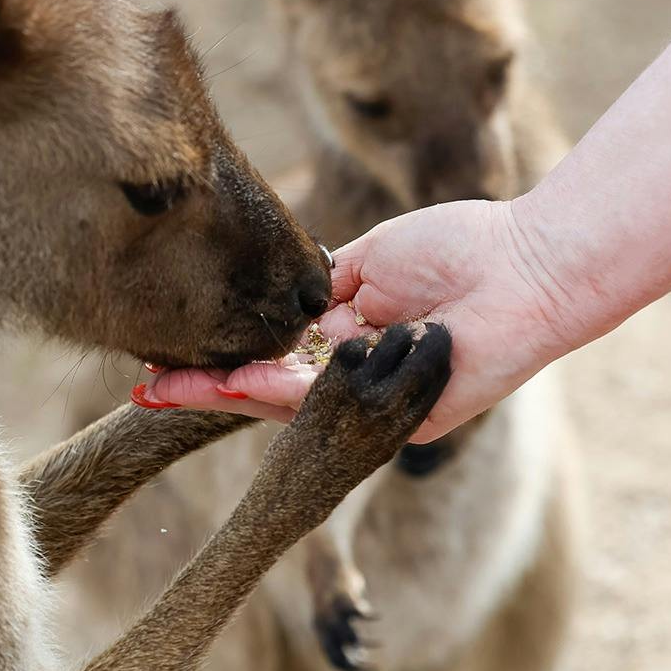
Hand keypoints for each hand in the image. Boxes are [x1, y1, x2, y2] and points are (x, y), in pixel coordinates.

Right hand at [134, 200, 581, 442]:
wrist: (524, 263)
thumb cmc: (458, 249)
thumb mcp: (370, 259)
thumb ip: (323, 289)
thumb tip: (285, 317)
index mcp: (350, 339)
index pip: (274, 355)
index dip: (223, 357)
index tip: (168, 358)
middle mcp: (358, 377)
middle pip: (268, 391)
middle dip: (205, 388)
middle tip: (147, 391)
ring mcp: (377, 402)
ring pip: (288, 407)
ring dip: (228, 392)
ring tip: (170, 387)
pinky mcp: (404, 420)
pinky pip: (331, 408)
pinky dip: (283, 392)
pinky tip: (239, 379)